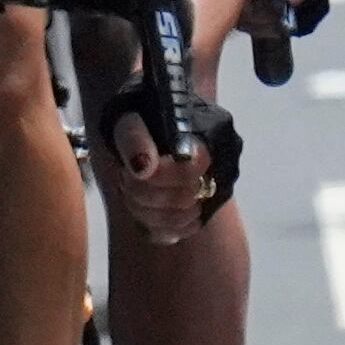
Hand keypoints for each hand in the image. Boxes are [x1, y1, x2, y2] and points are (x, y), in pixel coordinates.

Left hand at [94, 114, 210, 245]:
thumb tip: (142, 168)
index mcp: (210, 134)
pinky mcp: (203, 208)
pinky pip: (181, 232)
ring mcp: (215, 188)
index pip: (190, 170)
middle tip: (123, 176)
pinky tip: (140, 206)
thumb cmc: (138, 113)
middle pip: (185, 199)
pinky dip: (153, 225)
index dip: (156, 178)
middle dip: (142, 193)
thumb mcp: (128, 117)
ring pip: (182, 220)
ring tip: (128, 188)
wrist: (149, 115)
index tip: (129, 169)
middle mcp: (222, 163)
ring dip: (143, 210)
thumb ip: (134, 138)